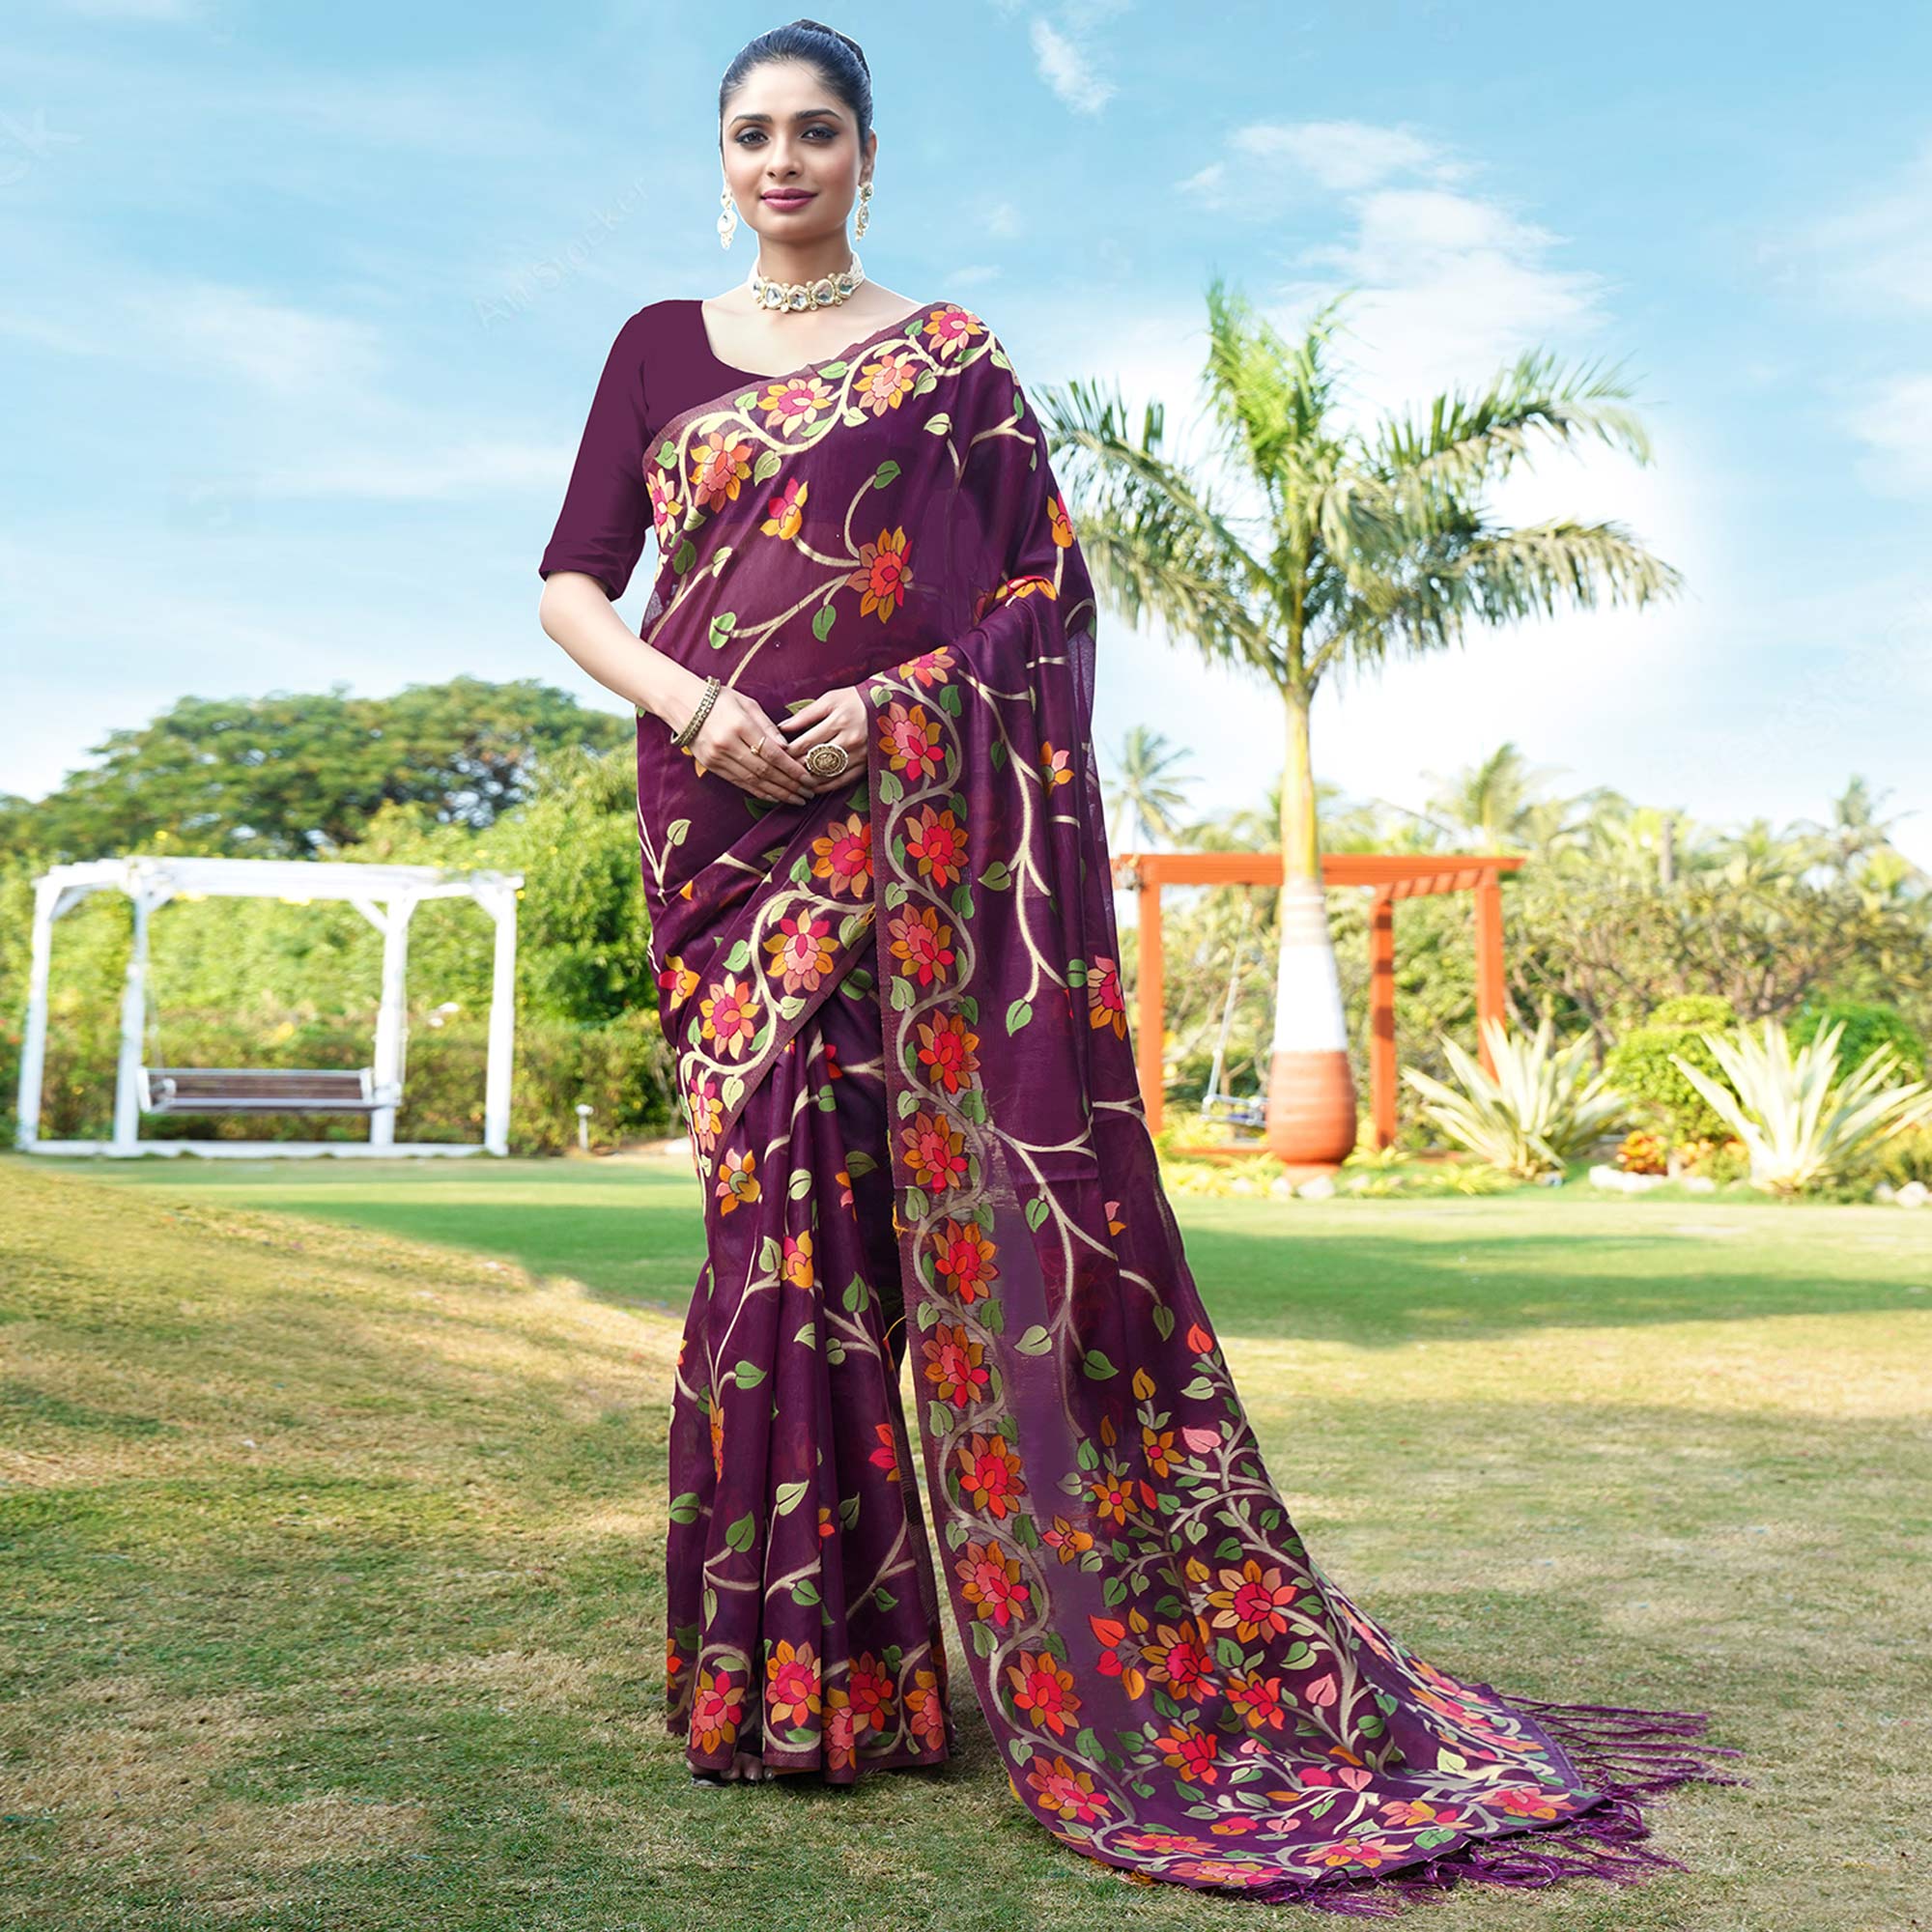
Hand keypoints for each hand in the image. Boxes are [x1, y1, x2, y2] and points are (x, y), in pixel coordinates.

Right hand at [680, 681, 811, 804]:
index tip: (808, 778)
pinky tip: (775, 797)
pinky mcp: (711, 766)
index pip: (772, 753)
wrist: (682, 704)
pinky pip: (740, 783)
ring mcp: (718, 757)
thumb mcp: (747, 703)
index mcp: (740, 725)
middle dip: (790, 785)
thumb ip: (767, 726)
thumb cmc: (720, 699)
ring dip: (778, 793)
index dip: (792, 769)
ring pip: (753, 781)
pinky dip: (759, 792)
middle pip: (765, 771)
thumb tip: (787, 747)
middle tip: (809, 793)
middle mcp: (728, 744)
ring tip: (797, 799)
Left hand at [776, 685, 867, 792]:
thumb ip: (805, 715)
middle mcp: (850, 740)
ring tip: (793, 780)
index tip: (776, 754)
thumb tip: (781, 727)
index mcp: (839, 721)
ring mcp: (859, 755)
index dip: (788, 751)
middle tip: (780, 770)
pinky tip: (813, 787)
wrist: (887, 705)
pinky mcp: (866, 764)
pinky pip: (843, 780)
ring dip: (808, 779)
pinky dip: (825, 786)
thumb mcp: (830, 699)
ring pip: (828, 774)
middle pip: (815, 760)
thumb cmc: (854, 699)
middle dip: (795, 767)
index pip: (806, 742)